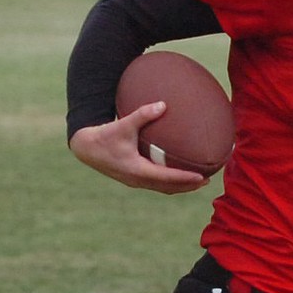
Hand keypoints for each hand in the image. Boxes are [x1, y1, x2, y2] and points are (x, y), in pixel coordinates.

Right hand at [70, 103, 208, 193]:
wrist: (86, 148)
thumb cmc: (104, 135)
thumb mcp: (123, 124)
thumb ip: (143, 114)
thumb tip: (163, 104)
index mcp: (137, 170)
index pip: (167, 178)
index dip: (185, 178)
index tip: (202, 177)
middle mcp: (137, 180)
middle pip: (169, 187)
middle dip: (188, 186)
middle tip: (207, 180)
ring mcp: (135, 182)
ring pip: (163, 188)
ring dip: (181, 186)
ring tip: (198, 181)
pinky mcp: (134, 179)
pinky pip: (157, 184)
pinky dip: (170, 182)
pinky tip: (179, 173)